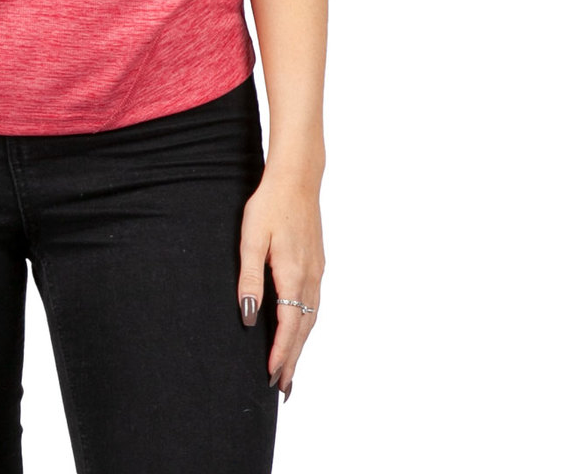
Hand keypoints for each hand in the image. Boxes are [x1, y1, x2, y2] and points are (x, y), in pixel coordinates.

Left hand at [237, 169, 323, 399]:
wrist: (297, 179)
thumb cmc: (269, 205)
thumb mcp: (251, 239)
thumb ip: (250, 278)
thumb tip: (250, 317)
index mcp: (293, 274)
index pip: (288, 326)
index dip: (280, 353)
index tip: (271, 376)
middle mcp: (310, 278)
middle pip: (303, 330)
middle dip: (292, 359)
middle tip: (282, 388)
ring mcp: (316, 271)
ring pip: (311, 319)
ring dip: (301, 346)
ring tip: (290, 369)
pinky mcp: (317, 264)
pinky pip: (313, 305)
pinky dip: (306, 326)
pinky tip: (299, 331)